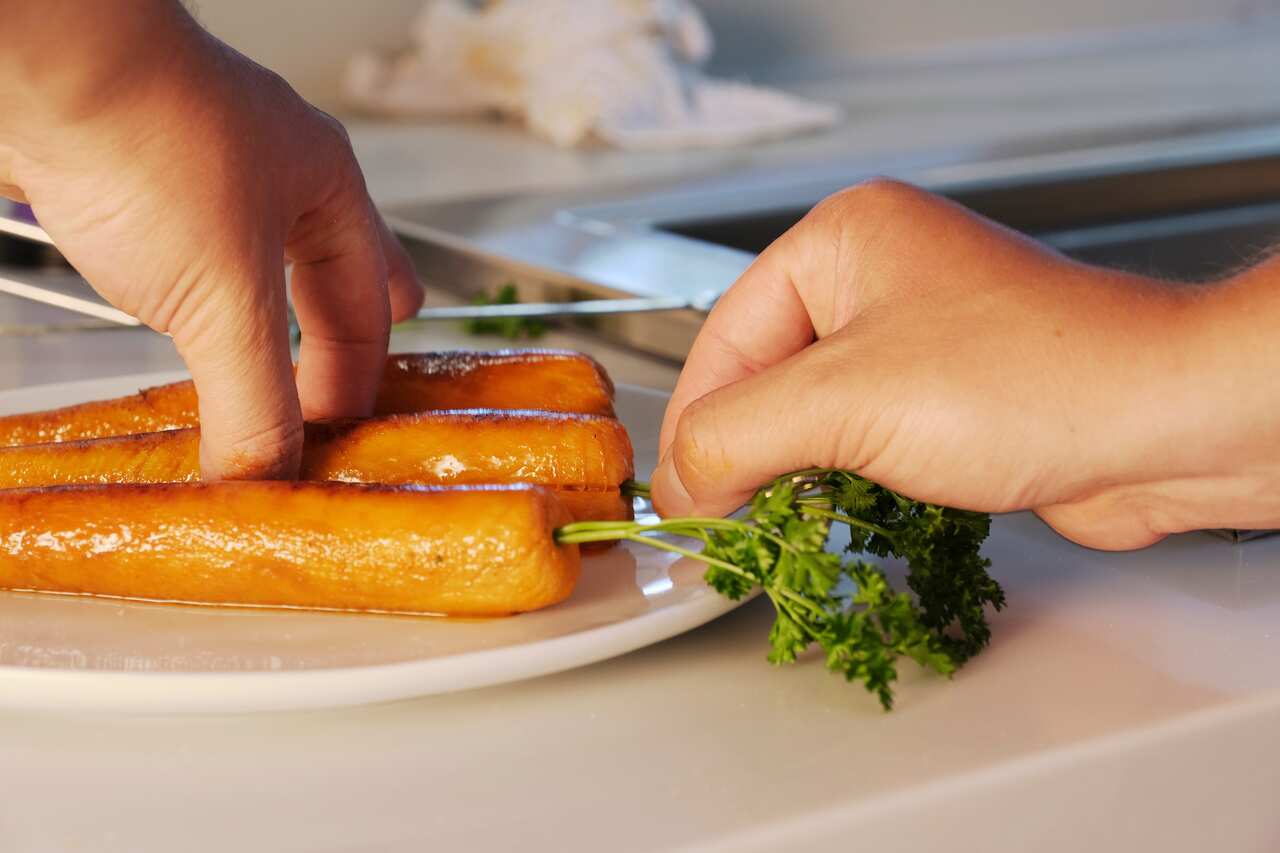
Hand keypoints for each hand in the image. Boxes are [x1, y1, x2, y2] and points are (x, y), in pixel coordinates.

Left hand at [0, 2, 423, 478]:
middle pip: (333, 270)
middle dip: (338, 335)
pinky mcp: (139, 171)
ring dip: (263, 321)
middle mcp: (277, 173)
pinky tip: (177, 317)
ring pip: (261, 260)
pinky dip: (197, 300)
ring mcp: (206, 168)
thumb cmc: (150, 143)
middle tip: (335, 395)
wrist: (43, 63)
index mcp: (330, 188)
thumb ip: (257, 400)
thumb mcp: (225, 300)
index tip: (325, 446)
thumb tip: (266, 479)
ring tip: (255, 370)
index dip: (355, 386)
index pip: (369, 311)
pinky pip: (192, 251)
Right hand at [652, 179, 1279, 548]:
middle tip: (733, 520)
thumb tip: (678, 483)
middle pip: (765, 378)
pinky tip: (849, 514)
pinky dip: (846, 481)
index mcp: (842, 240)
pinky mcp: (951, 393)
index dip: (695, 427)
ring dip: (798, 474)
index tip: (682, 502)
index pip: (725, 337)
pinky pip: (865, 438)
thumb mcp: (846, 402)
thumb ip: (734, 436)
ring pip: (814, 415)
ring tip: (789, 520)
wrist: (1169, 426)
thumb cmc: (1034, 381)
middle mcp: (878, 277)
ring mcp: (919, 335)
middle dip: (749, 453)